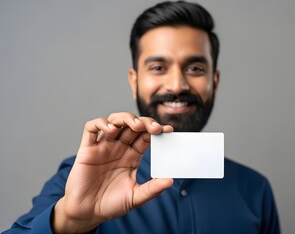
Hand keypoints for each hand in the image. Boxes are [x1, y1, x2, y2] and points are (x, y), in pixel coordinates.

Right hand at [53, 112, 172, 232]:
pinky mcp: (87, 149)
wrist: (87, 213)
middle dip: (145, 122)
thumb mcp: (135, 197)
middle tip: (155, 128)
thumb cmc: (110, 204)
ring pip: (115, 121)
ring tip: (137, 126)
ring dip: (127, 118)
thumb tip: (170, 180)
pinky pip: (91, 128)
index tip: (168, 130)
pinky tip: (112, 130)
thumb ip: (152, 189)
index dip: (156, 131)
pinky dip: (101, 123)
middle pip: (133, 125)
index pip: (146, 137)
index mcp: (132, 157)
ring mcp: (103, 147)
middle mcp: (119, 148)